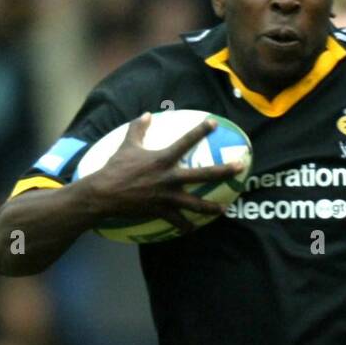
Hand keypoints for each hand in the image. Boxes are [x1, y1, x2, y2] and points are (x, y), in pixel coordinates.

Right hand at [84, 113, 244, 232]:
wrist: (105, 193)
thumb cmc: (116, 167)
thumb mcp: (127, 144)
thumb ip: (138, 128)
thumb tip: (146, 114)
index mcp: (163, 158)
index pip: (187, 141)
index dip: (201, 131)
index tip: (214, 124)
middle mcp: (170, 177)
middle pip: (204, 174)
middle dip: (224, 170)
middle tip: (240, 167)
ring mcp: (168, 196)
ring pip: (196, 204)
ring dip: (212, 207)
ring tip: (225, 209)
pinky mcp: (162, 211)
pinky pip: (178, 222)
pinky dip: (186, 227)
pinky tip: (193, 230)